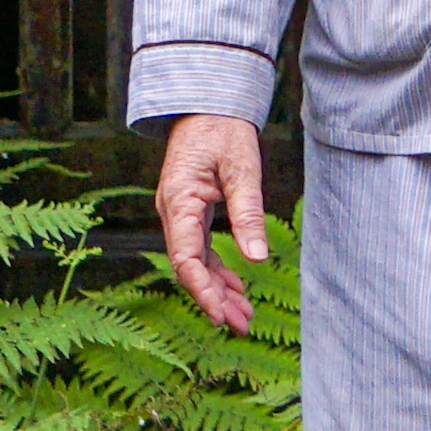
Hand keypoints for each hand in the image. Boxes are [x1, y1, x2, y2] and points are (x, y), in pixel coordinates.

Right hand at [153, 112, 273, 335]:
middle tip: (241, 325)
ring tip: (244, 316)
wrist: (207, 104)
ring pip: (195, 262)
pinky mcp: (190, 213)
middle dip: (214, 299)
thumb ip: (248, 213)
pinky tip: (236, 289)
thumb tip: (257, 259)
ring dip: (218, 289)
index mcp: (179, 201)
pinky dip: (218, 271)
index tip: (222, 314)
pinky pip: (200, 250)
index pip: (184, 258)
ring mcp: (179, 214)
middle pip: (189, 267)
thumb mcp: (242, 169)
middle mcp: (173, 212)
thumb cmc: (222, 130)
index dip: (202, 289)